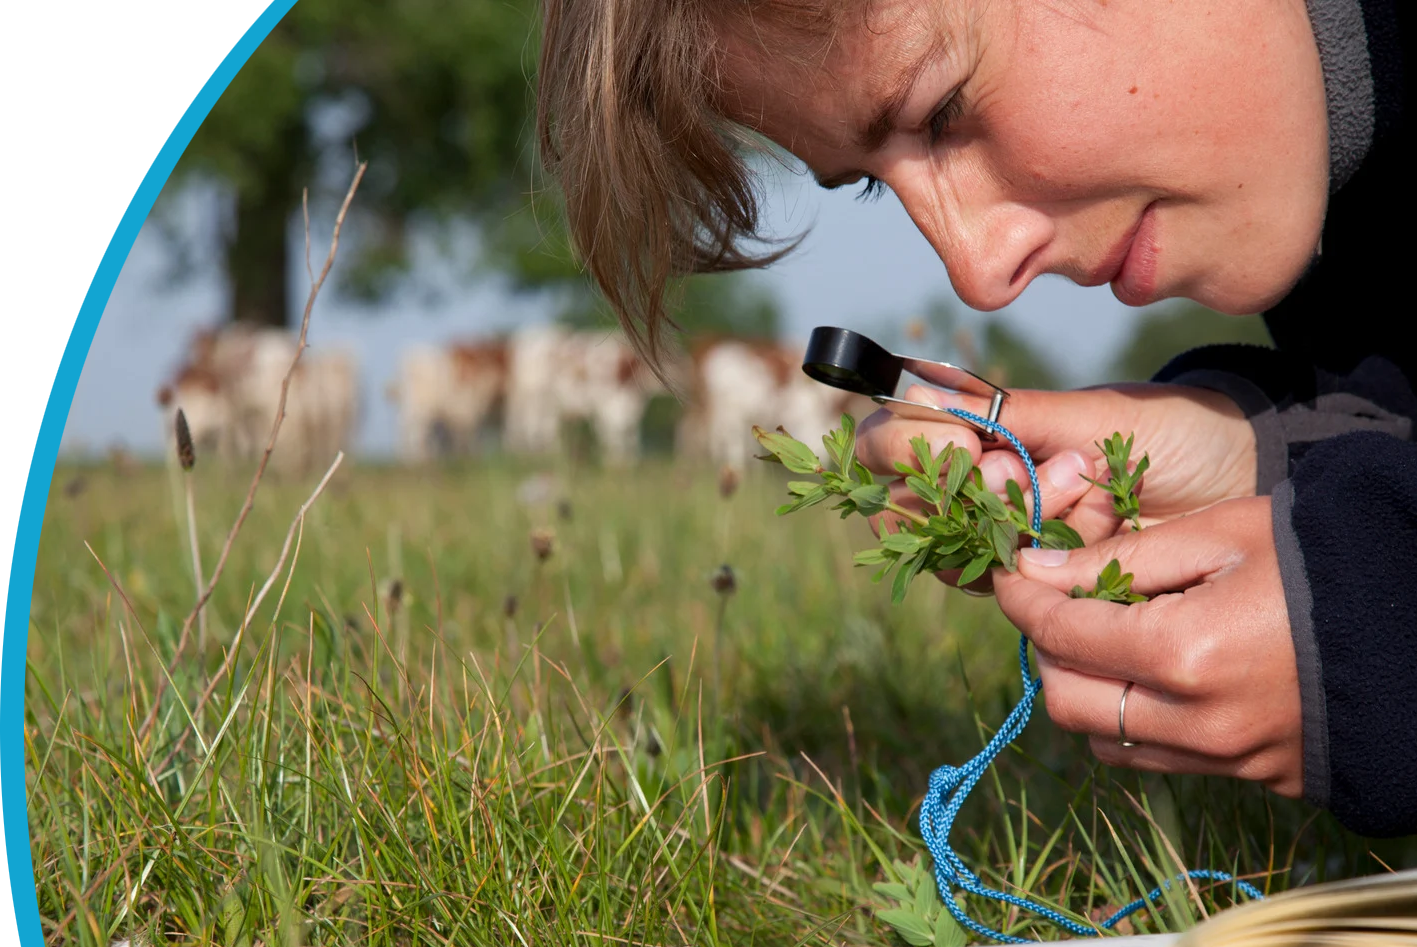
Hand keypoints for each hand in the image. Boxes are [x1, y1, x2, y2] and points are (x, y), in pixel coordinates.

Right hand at [856, 375, 1257, 589]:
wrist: (1244, 484)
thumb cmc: (1171, 431)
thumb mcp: (1090, 413)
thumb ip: (1008, 417)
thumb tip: (922, 397)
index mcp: (975, 433)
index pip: (887, 443)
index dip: (907, 447)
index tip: (964, 439)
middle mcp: (976, 490)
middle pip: (907, 508)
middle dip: (975, 490)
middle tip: (1038, 469)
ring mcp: (1006, 543)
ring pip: (960, 552)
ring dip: (1025, 520)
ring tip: (1090, 488)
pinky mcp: (1044, 589)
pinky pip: (1015, 589)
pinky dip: (1060, 560)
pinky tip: (1107, 522)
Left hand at [992, 495, 1302, 796]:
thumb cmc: (1319, 560)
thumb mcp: (1219, 534)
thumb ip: (1118, 559)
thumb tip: (1035, 571)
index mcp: (1185, 654)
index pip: (1062, 635)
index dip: (1021, 601)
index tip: (1008, 576)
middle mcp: (1197, 722)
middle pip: (1067, 701)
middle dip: (1043, 651)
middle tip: (1053, 607)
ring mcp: (1226, 758)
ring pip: (1104, 740)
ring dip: (1082, 690)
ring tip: (1101, 638)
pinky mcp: (1250, 777)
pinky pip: (1156, 759)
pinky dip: (1127, 721)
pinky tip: (1145, 675)